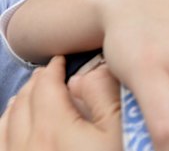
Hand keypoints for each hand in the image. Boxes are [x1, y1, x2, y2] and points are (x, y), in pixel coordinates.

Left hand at [0, 56, 121, 150]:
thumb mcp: (121, 130)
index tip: (61, 60)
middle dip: (35, 83)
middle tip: (47, 74)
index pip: (45, 87)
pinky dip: (5, 127)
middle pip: (23, 102)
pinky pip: (1, 145)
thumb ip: (103, 96)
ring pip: (5, 124)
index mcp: (53, 129)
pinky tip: (13, 127)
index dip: (54, 69)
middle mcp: (27, 145)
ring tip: (27, 97)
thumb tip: (90, 73)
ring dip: (17, 104)